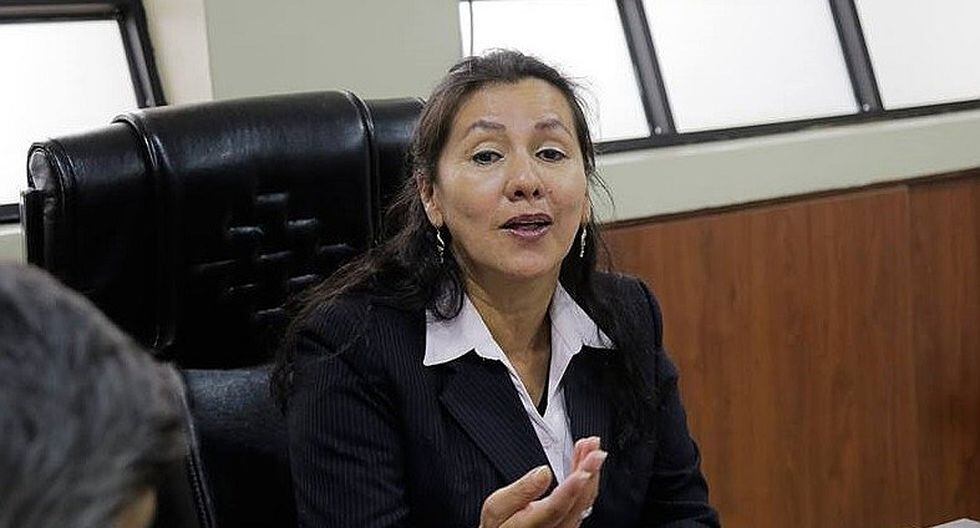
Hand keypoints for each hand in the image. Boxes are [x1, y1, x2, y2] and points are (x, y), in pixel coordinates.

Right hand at [479, 437, 607, 527]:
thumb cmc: (496, 526)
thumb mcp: (495, 507)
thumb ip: (519, 492)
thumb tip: (543, 472)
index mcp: (531, 527)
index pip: (555, 509)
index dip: (571, 489)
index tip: (583, 469)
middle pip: (577, 504)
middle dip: (588, 471)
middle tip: (593, 446)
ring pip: (584, 503)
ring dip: (590, 473)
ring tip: (590, 448)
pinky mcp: (568, 524)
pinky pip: (582, 504)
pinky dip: (586, 482)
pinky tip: (584, 467)